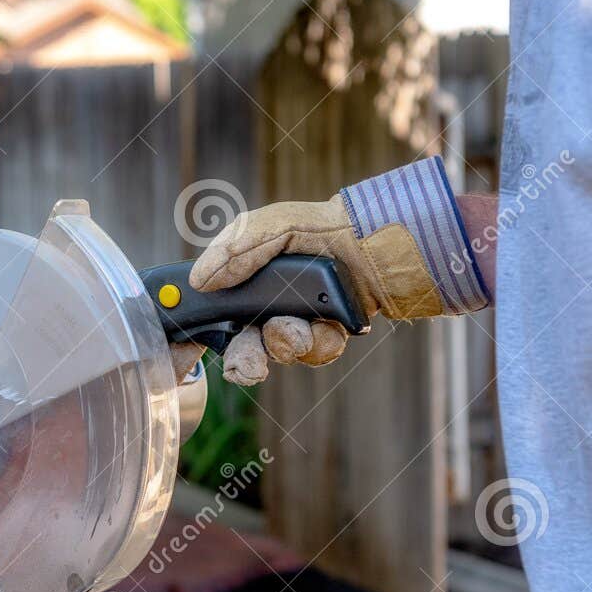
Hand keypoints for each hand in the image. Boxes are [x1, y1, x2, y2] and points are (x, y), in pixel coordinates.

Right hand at [188, 160, 489, 386]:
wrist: (398, 244)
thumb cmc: (337, 225)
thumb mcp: (280, 224)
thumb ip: (238, 246)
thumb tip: (201, 278)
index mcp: (254, 274)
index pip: (218, 308)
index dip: (204, 330)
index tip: (193, 349)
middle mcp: (274, 299)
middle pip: (243, 342)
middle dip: (244, 358)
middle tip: (248, 367)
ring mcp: (304, 318)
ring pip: (279, 350)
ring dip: (286, 344)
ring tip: (300, 329)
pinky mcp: (334, 333)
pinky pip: (315, 354)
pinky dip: (320, 344)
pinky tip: (332, 326)